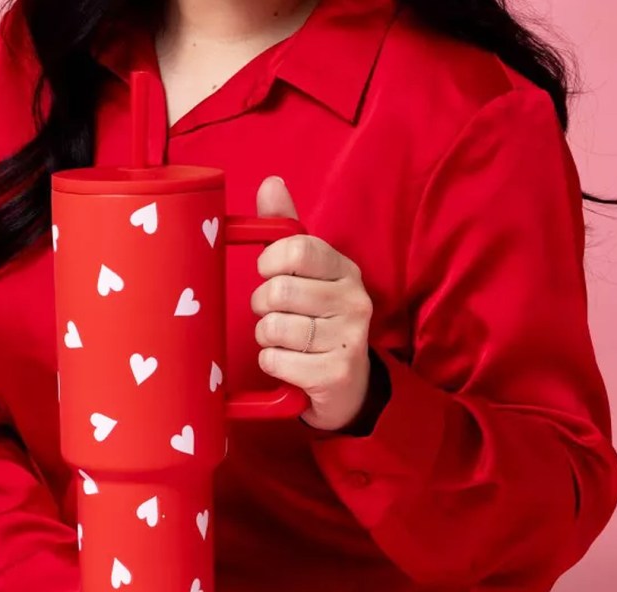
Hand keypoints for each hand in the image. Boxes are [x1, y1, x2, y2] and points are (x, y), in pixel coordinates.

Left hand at [250, 177, 373, 431]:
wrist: (348, 385)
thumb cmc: (318, 319)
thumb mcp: (306, 272)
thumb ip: (285, 228)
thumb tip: (270, 182)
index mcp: (344, 269)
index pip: (296, 249)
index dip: (269, 263)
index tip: (269, 274)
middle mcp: (354, 300)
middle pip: (278, 292)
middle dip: (262, 306)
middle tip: (273, 315)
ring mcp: (349, 339)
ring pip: (274, 328)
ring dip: (266, 337)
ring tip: (284, 341)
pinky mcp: (336, 374)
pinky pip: (276, 360)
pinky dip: (271, 362)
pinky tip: (288, 363)